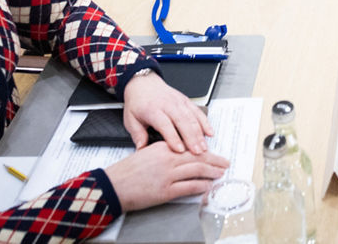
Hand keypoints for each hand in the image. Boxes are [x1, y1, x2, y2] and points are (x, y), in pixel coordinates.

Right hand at [105, 142, 228, 212]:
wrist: (113, 185)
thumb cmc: (127, 171)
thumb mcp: (146, 152)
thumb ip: (164, 151)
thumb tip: (180, 153)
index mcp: (163, 147)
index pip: (189, 146)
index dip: (204, 150)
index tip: (212, 152)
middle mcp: (167, 158)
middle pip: (197, 157)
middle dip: (214, 160)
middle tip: (224, 162)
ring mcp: (167, 175)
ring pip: (196, 170)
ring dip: (211, 172)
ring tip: (220, 173)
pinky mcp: (165, 191)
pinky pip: (189, 187)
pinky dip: (201, 186)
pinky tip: (207, 186)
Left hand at [122, 71, 211, 153]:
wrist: (144, 83)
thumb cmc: (138, 102)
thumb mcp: (130, 119)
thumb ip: (137, 135)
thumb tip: (141, 149)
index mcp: (153, 110)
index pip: (165, 124)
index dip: (173, 137)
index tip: (179, 150)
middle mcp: (168, 105)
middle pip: (182, 122)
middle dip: (191, 138)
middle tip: (197, 152)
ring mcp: (179, 102)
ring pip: (192, 117)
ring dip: (199, 133)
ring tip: (204, 147)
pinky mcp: (186, 101)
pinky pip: (198, 112)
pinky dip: (205, 122)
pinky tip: (209, 132)